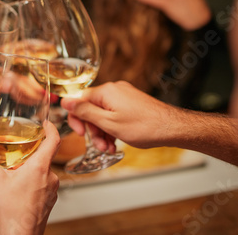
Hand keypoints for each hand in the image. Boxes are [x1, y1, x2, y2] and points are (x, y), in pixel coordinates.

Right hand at [0, 121, 59, 234]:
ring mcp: (52, 189)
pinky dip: (36, 179)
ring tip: (18, 166)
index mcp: (39, 167)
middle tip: (23, 144)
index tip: (46, 123)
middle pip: (48, 153)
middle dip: (35, 147)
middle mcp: (50, 176)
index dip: (51, 128)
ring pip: (46, 169)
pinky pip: (46, 182)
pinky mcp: (50, 199)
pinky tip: (22, 185)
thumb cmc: (10, 211)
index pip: (54, 140)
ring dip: (34, 165)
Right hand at [61, 81, 175, 148]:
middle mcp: (113, 90)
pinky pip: (113, 114)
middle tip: (100, 146)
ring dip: (102, 132)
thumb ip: (85, 111)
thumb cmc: (144, 126)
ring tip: (109, 148)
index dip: (76, 119)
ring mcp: (123, 96)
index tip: (80, 134)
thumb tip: (65, 100)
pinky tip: (116, 142)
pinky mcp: (131, 103)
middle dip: (93, 130)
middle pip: (91, 109)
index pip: (78, 100)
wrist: (172, 128)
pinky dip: (112, 128)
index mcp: (105, 92)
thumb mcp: (108, 123)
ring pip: (102, 114)